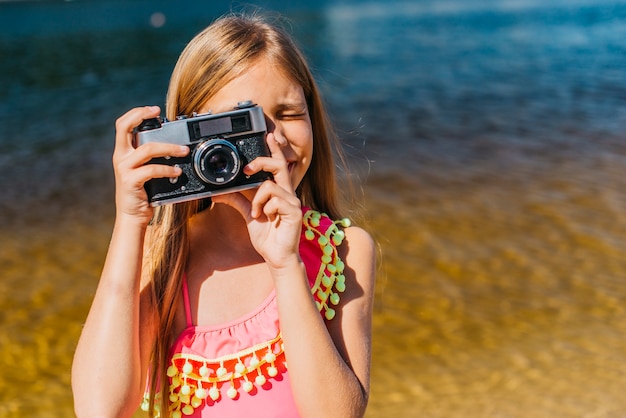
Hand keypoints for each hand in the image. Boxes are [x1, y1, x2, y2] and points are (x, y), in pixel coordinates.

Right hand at [112, 106, 188, 224]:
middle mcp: (120, 157)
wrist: (132, 215)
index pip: (123, 124)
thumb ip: (152, 157)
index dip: (136, 113)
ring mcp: (124, 168)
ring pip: (147, 148)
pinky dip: (167, 169)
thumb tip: (175, 145)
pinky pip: (151, 170)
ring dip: (169, 147)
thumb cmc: (143, 191)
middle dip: (141, 115)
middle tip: (159, 113)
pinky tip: (177, 172)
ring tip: (184, 151)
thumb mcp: (145, 170)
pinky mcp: (130, 181)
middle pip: (124, 127)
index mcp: (124, 151)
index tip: (154, 109)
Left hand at [212, 133, 302, 269]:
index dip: (274, 150)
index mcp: (279, 192)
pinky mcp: (294, 211)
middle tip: (247, 170)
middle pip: (279, 165)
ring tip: (257, 214)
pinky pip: (274, 199)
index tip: (269, 136)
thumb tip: (218, 193)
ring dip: (257, 199)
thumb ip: (237, 201)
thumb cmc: (267, 237)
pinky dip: (264, 208)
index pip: (278, 166)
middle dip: (261, 162)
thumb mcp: (249, 215)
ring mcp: (293, 202)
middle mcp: (288, 194)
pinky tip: (266, 218)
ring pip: (269, 185)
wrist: (277, 257)